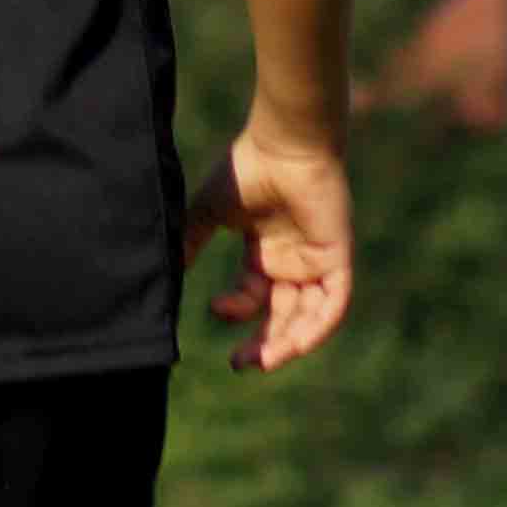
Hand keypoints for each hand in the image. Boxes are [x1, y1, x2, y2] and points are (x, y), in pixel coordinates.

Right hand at [185, 124, 355, 371]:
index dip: (235, 309)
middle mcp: (294, 260)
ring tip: (262, 361)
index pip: (253, 295)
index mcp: (267, 251)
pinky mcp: (337, 257)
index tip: (214, 309)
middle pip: (282, 315)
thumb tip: (169, 270)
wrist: (282, 144)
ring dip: (287, 343)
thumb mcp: (210, 212)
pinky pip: (334, 303)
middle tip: (240, 363)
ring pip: (309, 316)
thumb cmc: (247, 167)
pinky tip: (294, 344)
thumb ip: (191, 240)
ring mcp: (317, 260)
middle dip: (263, 342)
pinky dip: (317, 327)